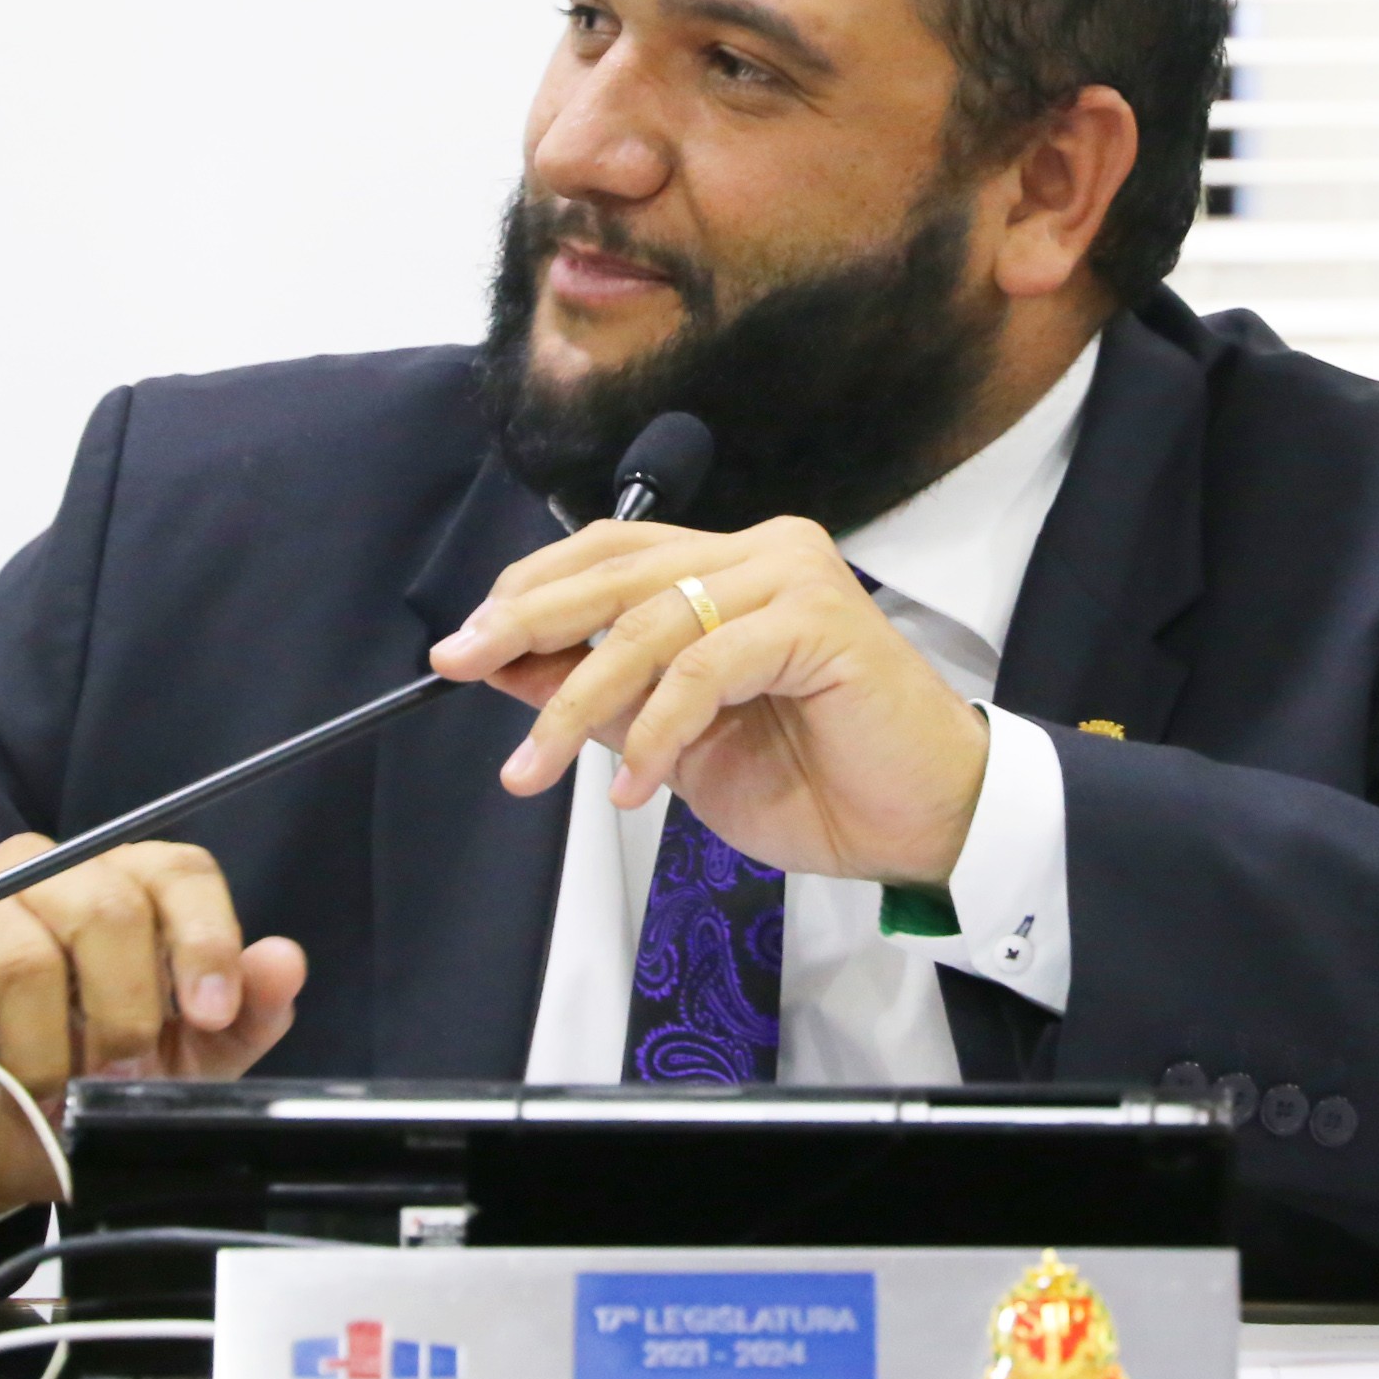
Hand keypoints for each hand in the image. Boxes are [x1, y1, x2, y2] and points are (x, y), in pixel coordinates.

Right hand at [0, 837, 303, 1228]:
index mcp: (111, 888)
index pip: (174, 869)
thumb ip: (235, 1020)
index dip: (205, 938)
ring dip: (37, 1051)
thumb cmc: (54, 1097)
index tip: (210, 1016)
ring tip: (36, 1090)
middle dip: (122, 1014)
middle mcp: (33, 871)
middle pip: (102, 904)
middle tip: (111, 1080)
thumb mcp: (165, 1075)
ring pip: (19, 954)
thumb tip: (284, 961)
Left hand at [428, 516, 987, 884]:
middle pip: (615, 572)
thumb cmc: (816, 782)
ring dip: (577, 701)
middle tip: (458, 666)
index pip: (606, 553)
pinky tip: (633, 786)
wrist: (921, 826)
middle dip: (525, 622)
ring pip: (650, 622)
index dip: (528, 591)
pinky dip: (656, 730)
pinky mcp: (818, 621)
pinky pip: (705, 668)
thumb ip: (600, 695)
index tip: (461, 647)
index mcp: (728, 566)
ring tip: (534, 769)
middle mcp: (761, 553)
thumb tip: (503, 666)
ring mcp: (792, 578)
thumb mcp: (672, 742)